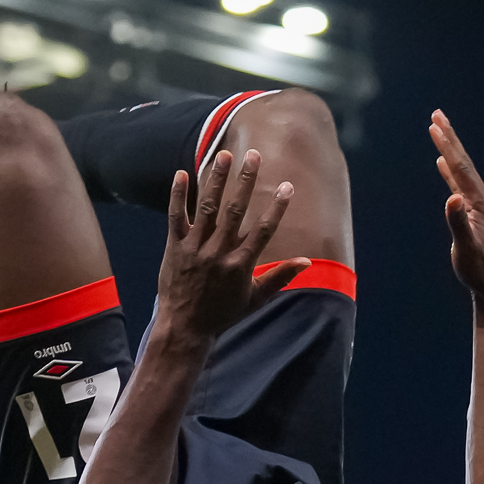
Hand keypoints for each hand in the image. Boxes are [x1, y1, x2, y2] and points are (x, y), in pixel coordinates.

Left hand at [154, 149, 302, 349]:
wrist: (185, 328)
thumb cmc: (222, 314)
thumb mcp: (255, 298)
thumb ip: (280, 277)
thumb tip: (307, 262)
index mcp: (241, 265)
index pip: (263, 230)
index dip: (277, 207)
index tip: (288, 186)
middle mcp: (219, 253)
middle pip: (236, 210)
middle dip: (246, 181)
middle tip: (253, 155)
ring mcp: (196, 248)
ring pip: (207, 207)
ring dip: (216, 179)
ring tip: (223, 155)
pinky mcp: (175, 247)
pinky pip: (177, 217)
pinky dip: (178, 195)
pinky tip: (182, 172)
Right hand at [430, 111, 483, 314]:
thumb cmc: (478, 270)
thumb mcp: (466, 248)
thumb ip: (458, 223)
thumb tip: (452, 199)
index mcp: (480, 203)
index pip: (460, 168)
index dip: (447, 145)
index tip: (434, 125)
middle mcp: (483, 199)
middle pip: (464, 162)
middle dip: (450, 138)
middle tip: (437, 115)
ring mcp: (480, 206)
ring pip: (462, 171)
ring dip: (450, 150)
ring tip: (439, 133)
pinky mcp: (476, 214)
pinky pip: (461, 185)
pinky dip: (451, 172)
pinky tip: (444, 166)